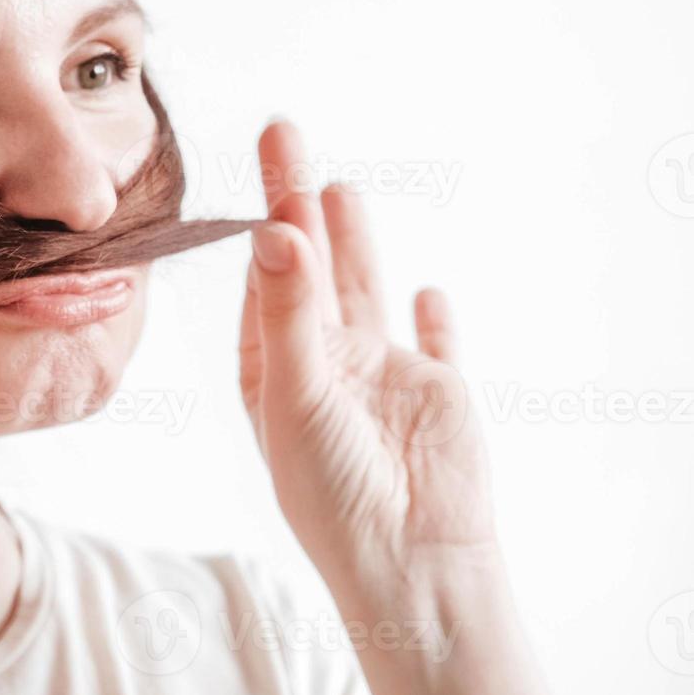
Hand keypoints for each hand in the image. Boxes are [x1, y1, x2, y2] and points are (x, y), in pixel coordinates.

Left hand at [238, 121, 543, 694]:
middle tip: (285, 133)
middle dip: (297, 201)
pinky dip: (430, 319)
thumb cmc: (333, 491)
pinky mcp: (437, 391)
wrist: (411, 561)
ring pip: (363, 290)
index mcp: (273, 366)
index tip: (256, 162)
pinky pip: (433, 345)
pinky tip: (423, 291)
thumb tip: (276, 229)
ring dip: (352, 241)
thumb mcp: (297, 392)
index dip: (261, 220)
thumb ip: (291, 312)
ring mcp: (380, 376)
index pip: (264, 277)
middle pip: (310, 265)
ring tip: (336, 185)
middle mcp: (322, 363)